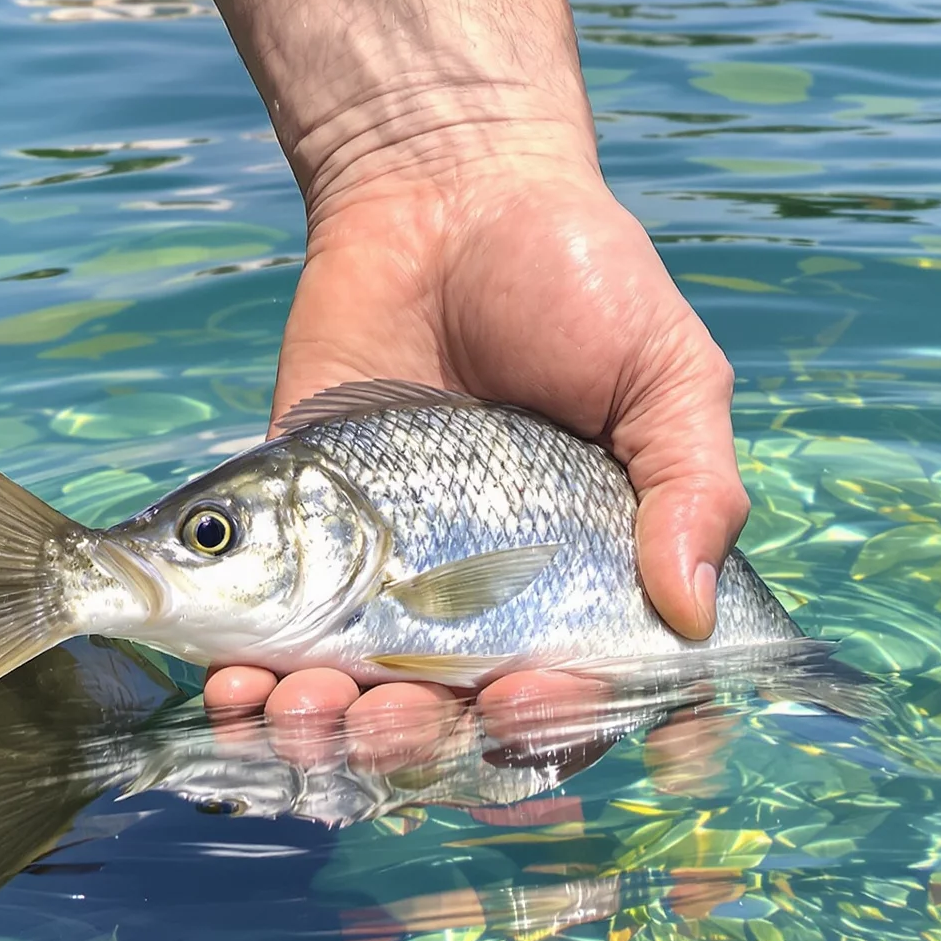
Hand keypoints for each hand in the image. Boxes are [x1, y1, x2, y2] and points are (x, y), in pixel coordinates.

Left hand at [203, 139, 748, 723]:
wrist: (441, 190)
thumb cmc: (577, 279)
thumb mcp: (667, 372)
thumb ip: (692, 486)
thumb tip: (696, 617)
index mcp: (594, 581)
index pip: (599, 698)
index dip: (581, 735)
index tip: (548, 717)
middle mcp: (494, 603)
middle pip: (465, 727)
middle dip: (432, 749)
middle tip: (412, 722)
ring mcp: (392, 583)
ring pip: (365, 706)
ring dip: (335, 738)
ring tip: (314, 722)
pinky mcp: (300, 547)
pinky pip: (278, 640)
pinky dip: (256, 684)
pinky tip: (244, 690)